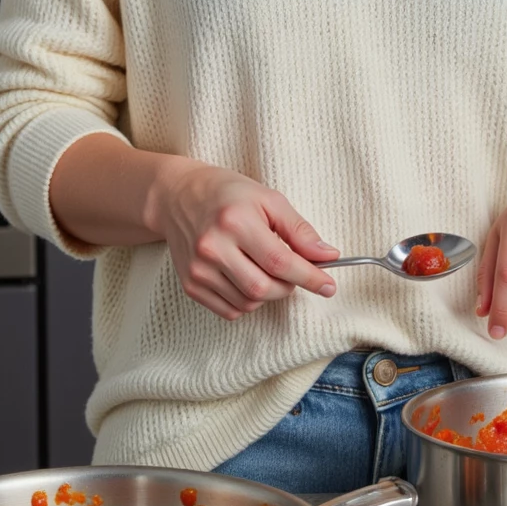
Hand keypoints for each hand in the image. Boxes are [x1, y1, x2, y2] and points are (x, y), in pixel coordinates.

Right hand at [147, 160, 339, 321]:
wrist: (177, 196)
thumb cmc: (228, 194)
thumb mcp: (268, 199)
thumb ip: (299, 230)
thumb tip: (327, 256)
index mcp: (235, 221)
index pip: (279, 261)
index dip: (309, 277)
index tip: (329, 285)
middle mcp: (212, 247)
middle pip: (264, 288)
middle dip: (288, 286)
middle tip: (293, 272)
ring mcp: (198, 269)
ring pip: (249, 302)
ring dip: (268, 293)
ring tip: (265, 268)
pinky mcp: (190, 284)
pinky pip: (229, 310)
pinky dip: (247, 302)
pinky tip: (247, 278)